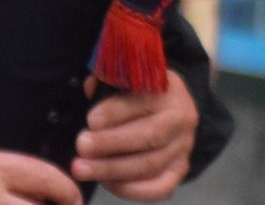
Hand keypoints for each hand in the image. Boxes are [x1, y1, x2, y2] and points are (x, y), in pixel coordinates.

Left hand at [70, 71, 196, 200]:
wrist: (167, 104)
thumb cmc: (136, 87)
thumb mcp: (126, 74)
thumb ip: (108, 79)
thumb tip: (89, 90)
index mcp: (168, 89)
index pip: (142, 101)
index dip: (116, 112)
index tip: (91, 120)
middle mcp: (182, 119)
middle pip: (148, 136)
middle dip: (111, 143)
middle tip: (81, 146)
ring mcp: (183, 147)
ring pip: (150, 164)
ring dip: (113, 169)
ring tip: (83, 168)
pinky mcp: (179, 170)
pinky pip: (160, 187)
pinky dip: (132, 190)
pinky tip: (106, 183)